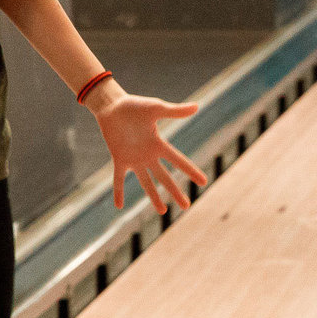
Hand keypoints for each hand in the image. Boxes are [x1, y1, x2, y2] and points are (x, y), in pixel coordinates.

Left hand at [92, 84, 210, 213]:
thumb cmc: (135, 105)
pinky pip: (119, 179)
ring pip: (146, 182)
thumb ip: (175, 111)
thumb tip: (197, 106)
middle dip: (175, 192)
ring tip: (163, 211)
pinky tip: (119, 206)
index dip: (191, 171)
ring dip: (153, 197)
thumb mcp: (156, 108)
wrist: (112, 105)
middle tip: (186, 206)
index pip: (178, 161)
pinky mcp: (119, 159)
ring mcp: (134, 159)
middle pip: (165, 178)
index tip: (204, 182)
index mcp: (159, 144)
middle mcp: (149, 155)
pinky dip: (118, 191)